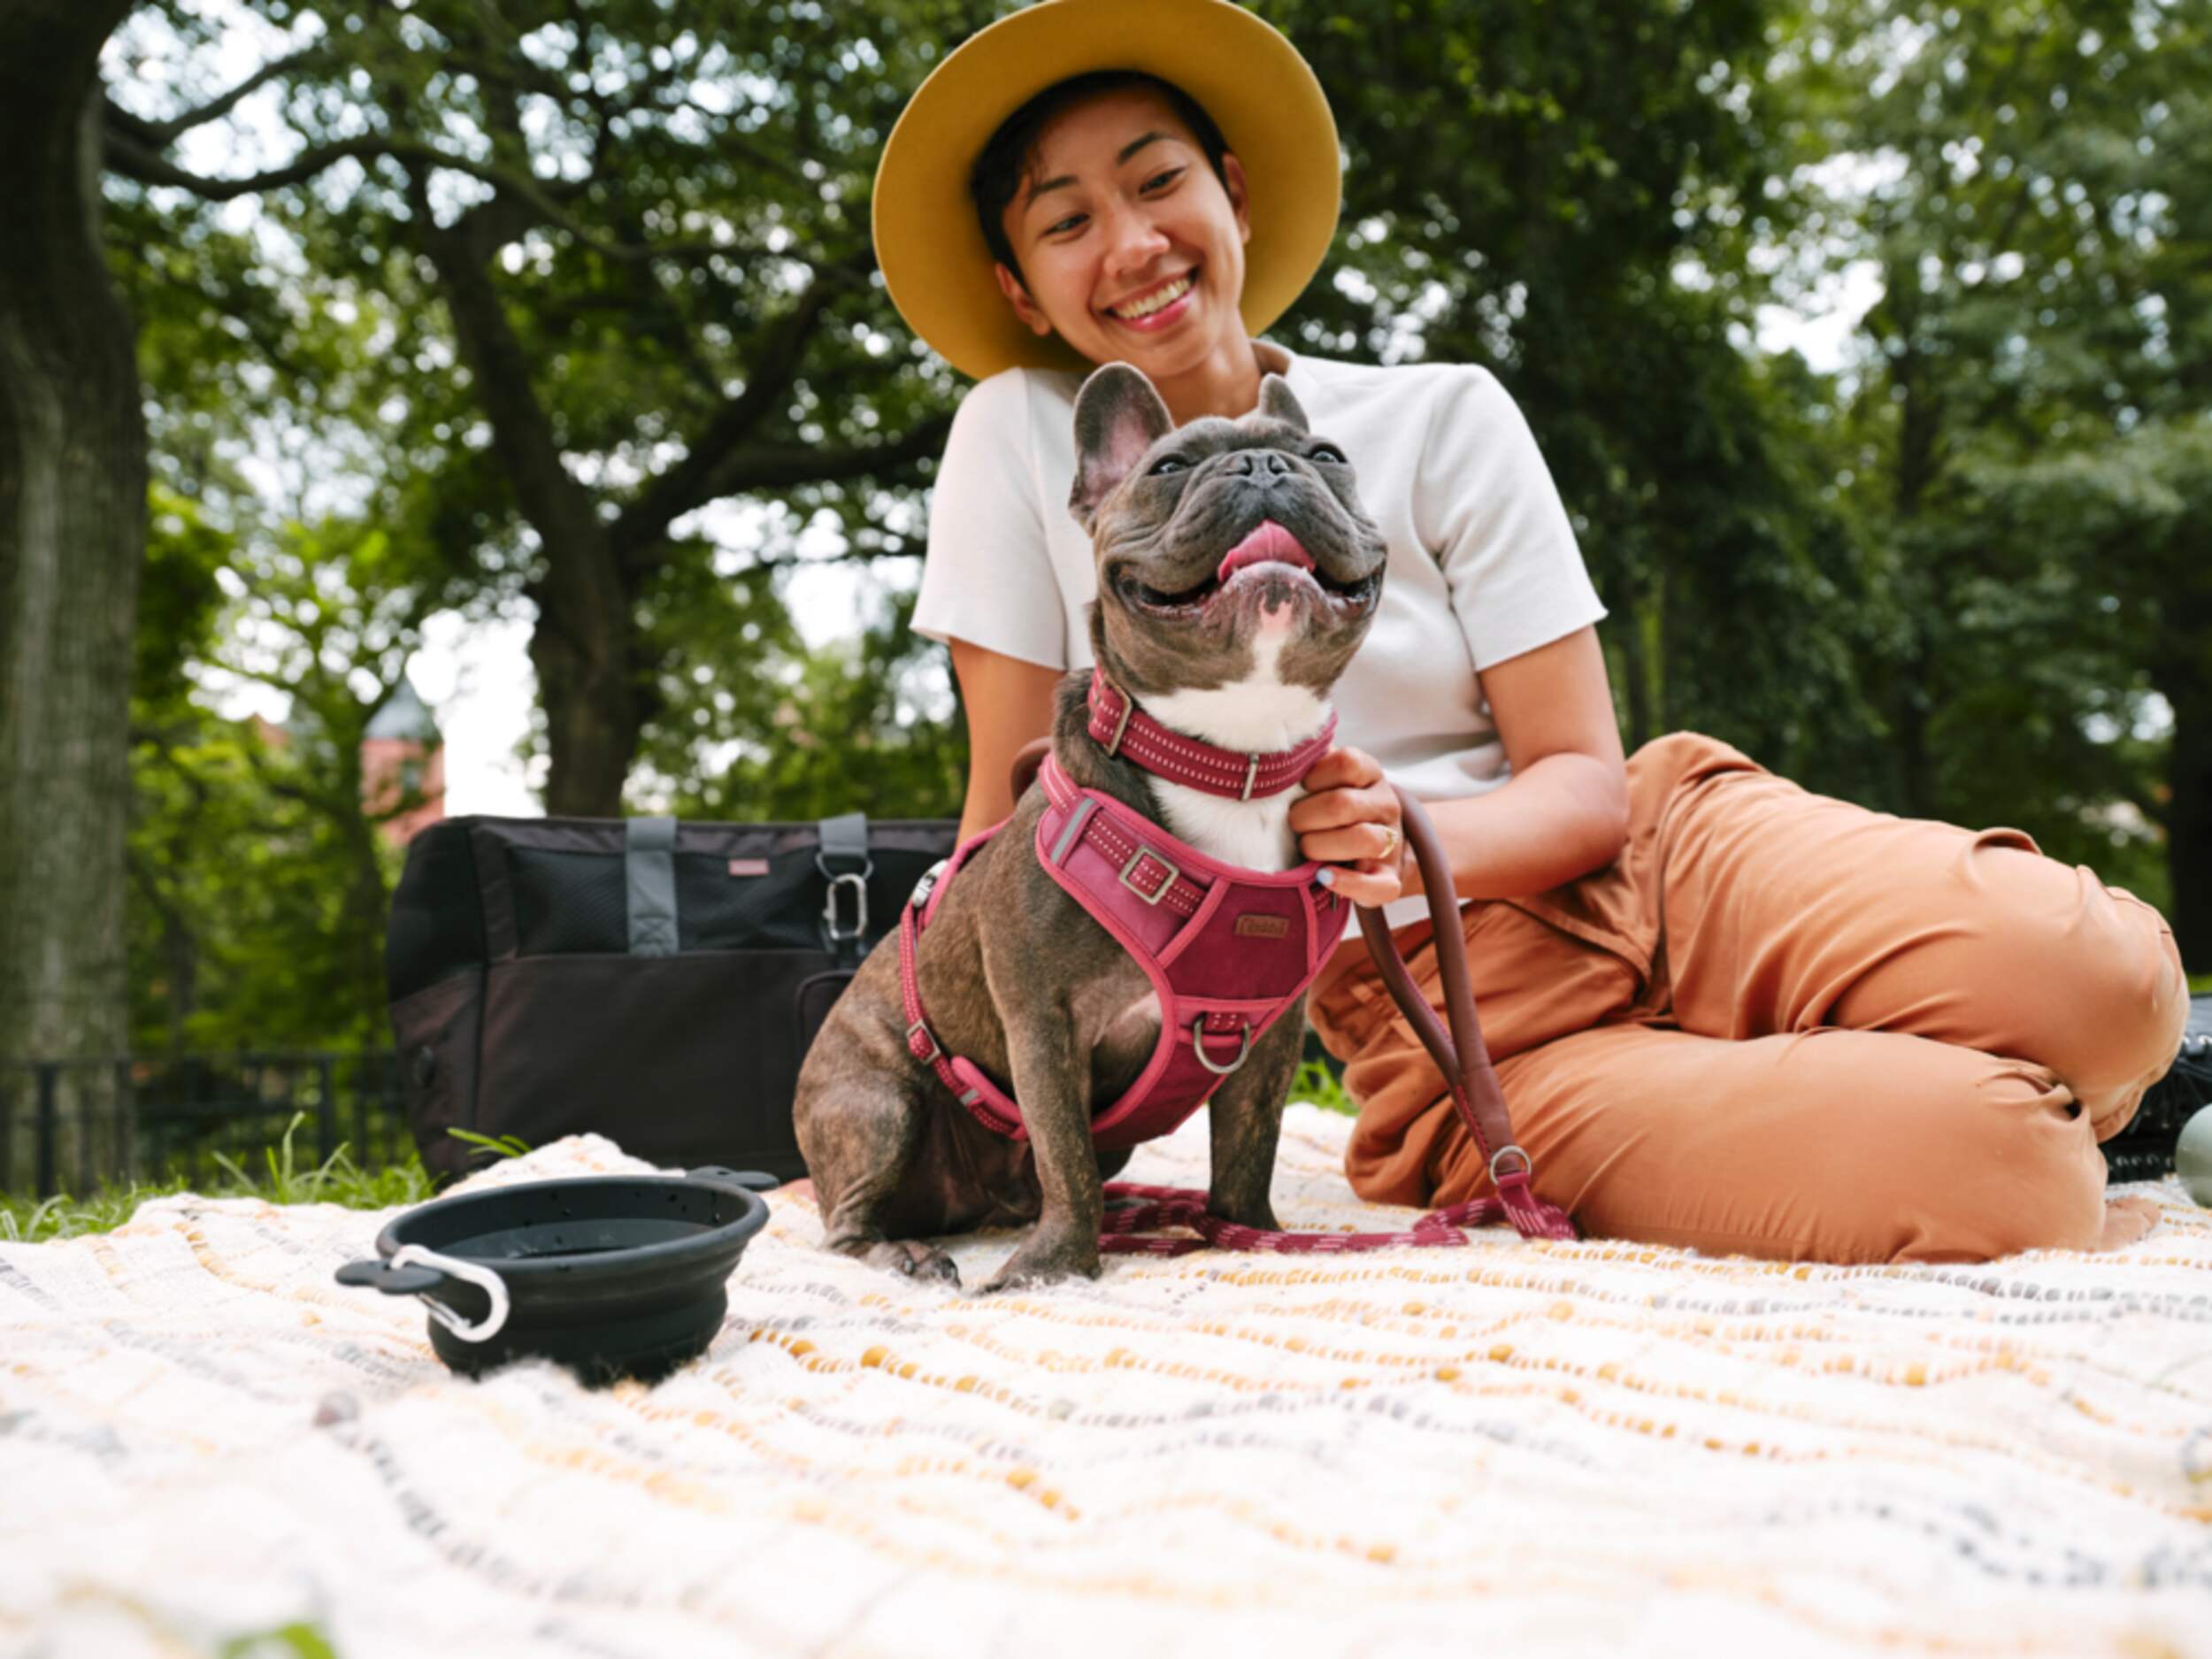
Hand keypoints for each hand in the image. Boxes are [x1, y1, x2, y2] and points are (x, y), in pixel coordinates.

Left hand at [1289, 745, 1408, 908]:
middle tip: (1294, 824)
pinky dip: (1347, 883)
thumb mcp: (1326, 779)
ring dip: (1322, 846)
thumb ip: (1310, 764)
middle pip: (1344, 804)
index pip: (1347, 762)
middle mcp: (1386, 804)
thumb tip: (1279, 755)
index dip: (1315, 776)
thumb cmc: (1332, 807)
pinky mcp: (1389, 877)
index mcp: (1370, 774)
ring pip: (1365, 839)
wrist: (1369, 848)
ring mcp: (1391, 841)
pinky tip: (1324, 876)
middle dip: (1306, 817)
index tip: (1301, 788)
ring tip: (1306, 849)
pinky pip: (1378, 885)